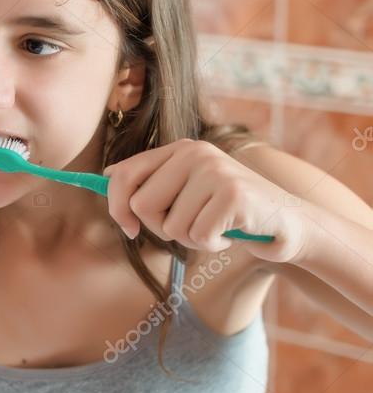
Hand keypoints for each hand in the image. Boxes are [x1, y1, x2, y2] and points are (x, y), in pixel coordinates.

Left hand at [102, 139, 311, 263]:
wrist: (288, 221)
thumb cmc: (227, 211)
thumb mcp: (187, 190)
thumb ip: (151, 182)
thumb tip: (105, 176)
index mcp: (180, 149)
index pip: (124, 174)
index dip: (117, 206)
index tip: (129, 228)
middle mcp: (195, 153)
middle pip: (141, 205)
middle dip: (160, 228)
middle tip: (190, 225)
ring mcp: (215, 171)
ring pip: (170, 226)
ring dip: (191, 238)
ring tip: (215, 226)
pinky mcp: (233, 194)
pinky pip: (198, 236)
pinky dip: (212, 244)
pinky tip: (231, 232)